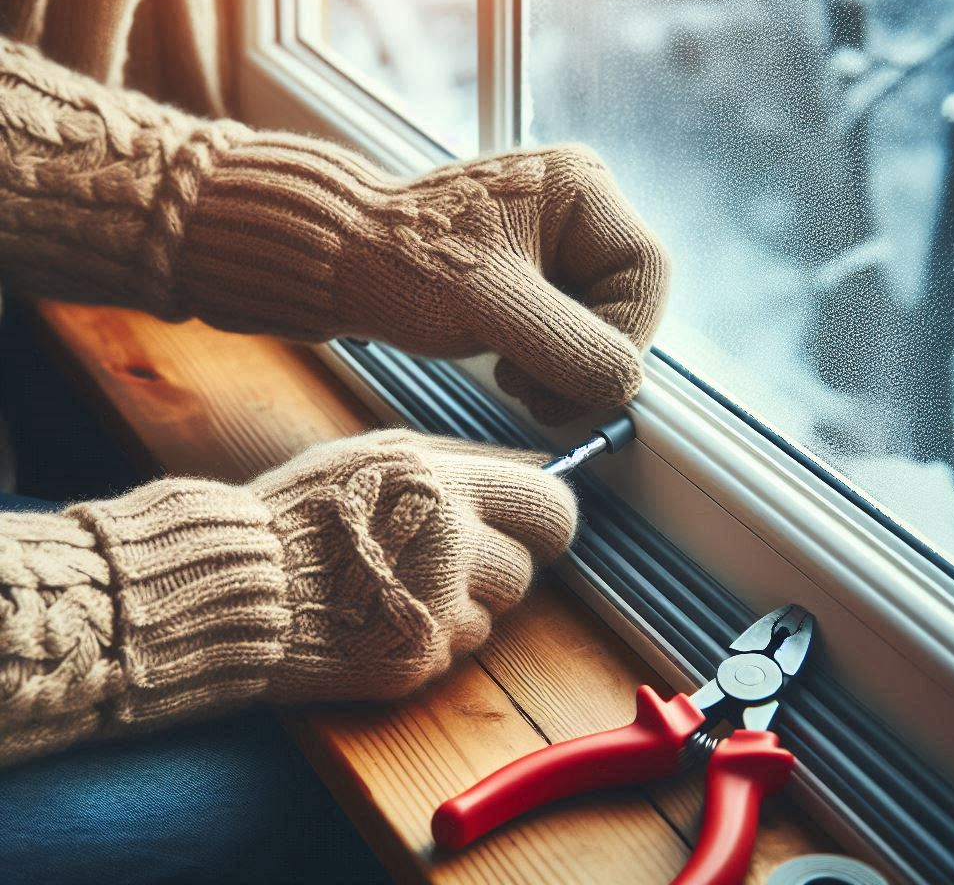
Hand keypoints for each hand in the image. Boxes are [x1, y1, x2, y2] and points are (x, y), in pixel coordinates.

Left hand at [185, 139, 669, 423]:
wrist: (334, 262)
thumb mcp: (488, 305)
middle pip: (627, 302)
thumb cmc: (398, 265)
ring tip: (508, 374)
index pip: (647, 272)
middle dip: (587, 357)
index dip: (628, 335)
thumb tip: (626, 384)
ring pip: (598, 323)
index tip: (580, 380)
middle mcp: (575, 209)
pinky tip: (505, 363)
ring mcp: (554, 243)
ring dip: (563, 365)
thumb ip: (567, 345)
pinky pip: (567, 329)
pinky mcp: (531, 275)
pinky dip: (545, 361)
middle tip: (533, 389)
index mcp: (579, 188)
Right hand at [251, 430, 576, 701]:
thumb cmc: (305, 509)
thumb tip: (532, 471)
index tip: (534, 530)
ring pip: (488, 619)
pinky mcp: (414, 659)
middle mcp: (450, 545)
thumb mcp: (376, 457)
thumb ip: (456, 464)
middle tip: (456, 562)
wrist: (238, 583)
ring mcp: (434, 609)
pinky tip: (378, 619)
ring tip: (396, 589)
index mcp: (444, 485)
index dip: (548, 522)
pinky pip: (449, 654)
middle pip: (524, 571)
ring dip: (456, 608)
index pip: (552, 507)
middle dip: (498, 570)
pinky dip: (423, 640)